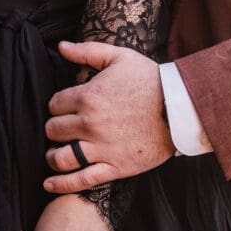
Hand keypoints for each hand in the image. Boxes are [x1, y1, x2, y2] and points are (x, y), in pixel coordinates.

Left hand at [44, 41, 174, 193]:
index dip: (57, 105)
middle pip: (53, 130)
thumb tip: (61, 46)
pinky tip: (49, 184)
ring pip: (60, 157)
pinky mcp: (114, 167)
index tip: (65, 107)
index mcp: (88, 97)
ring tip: (55, 153)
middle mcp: (90, 124)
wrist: (181, 108)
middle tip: (63, 128)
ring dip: (53, 156)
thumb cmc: (151, 80)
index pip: (54, 105)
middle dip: (55, 128)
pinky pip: (81, 180)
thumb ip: (87, 51)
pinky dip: (61, 184)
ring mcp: (101, 148)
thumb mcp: (119, 57)